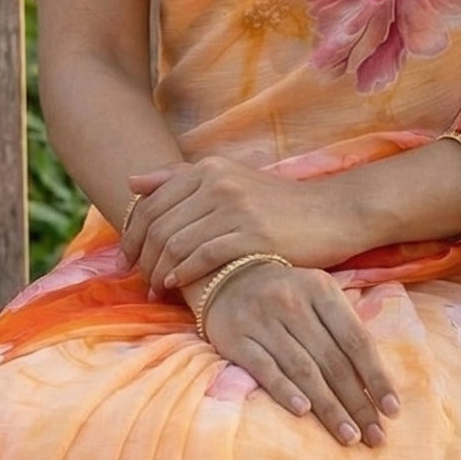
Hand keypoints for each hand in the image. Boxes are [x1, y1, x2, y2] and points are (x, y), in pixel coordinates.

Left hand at [122, 155, 344, 296]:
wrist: (334, 212)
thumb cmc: (279, 204)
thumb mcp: (230, 179)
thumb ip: (180, 179)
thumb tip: (131, 183)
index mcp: (207, 168)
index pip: (150, 204)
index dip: (130, 236)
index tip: (126, 261)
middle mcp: (217, 182)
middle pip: (159, 225)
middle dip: (142, 258)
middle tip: (138, 282)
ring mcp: (236, 208)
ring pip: (176, 243)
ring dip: (159, 271)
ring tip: (156, 291)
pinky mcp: (253, 234)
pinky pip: (203, 256)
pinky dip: (183, 273)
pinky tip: (177, 286)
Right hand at [198, 260, 400, 448]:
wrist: (227, 276)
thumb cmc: (286, 295)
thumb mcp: (318, 296)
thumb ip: (344, 328)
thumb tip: (375, 383)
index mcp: (322, 291)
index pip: (356, 340)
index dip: (376, 377)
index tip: (392, 410)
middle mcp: (293, 302)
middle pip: (333, 361)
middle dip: (357, 402)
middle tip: (375, 435)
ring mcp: (262, 320)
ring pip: (303, 370)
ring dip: (329, 407)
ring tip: (348, 435)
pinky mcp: (236, 338)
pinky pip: (265, 369)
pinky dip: (285, 391)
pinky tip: (303, 412)